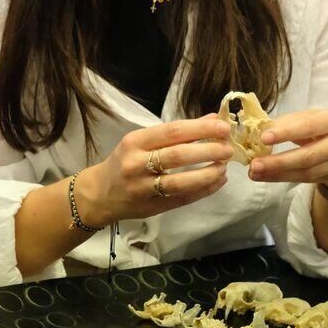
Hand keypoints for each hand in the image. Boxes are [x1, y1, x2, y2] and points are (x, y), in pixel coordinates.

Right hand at [76, 114, 232, 224]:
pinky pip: (182, 199)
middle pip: (178, 156)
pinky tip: (218, 182)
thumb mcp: (141, 141)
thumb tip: (212, 120)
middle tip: (229, 148)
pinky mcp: (151, 207)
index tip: (223, 127)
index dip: (200, 129)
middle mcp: (136, 164)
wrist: (99, 194)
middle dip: (208, 151)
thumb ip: (175, 132)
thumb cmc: (124, 162)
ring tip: (224, 167)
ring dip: (208, 173)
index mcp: (135, 142)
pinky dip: (203, 190)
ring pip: (180, 181)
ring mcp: (143, 188)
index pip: (172, 132)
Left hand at [247, 109, 327, 190]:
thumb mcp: (310, 118)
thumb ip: (288, 122)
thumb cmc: (321, 128)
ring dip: (277, 174)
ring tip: (254, 173)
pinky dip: (282, 178)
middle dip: (278, 161)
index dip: (286, 132)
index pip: (308, 126)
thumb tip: (261, 128)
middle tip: (254, 164)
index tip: (263, 138)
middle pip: (308, 155)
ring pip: (305, 172)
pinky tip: (266, 176)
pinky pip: (305, 179)